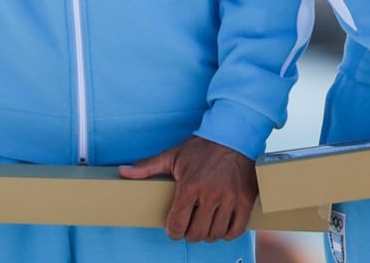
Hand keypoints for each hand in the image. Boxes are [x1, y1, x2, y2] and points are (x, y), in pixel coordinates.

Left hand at [119, 136, 256, 242]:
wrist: (234, 135)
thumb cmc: (202, 147)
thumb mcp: (173, 155)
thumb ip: (147, 167)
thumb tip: (123, 172)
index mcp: (190, 186)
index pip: (178, 224)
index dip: (173, 232)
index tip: (174, 229)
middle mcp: (210, 195)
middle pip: (196, 233)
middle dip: (189, 233)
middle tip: (189, 226)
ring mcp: (230, 199)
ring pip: (215, 234)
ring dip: (208, 234)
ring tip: (205, 225)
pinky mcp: (246, 200)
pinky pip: (236, 230)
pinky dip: (227, 233)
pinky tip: (221, 226)